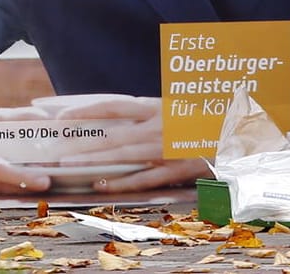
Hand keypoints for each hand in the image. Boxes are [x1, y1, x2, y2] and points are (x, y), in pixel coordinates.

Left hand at [53, 97, 207, 192]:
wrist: (235, 137)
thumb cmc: (195, 122)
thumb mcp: (167, 108)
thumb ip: (140, 112)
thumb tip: (103, 118)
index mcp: (154, 107)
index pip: (112, 106)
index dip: (86, 111)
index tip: (61, 117)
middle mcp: (158, 126)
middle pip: (112, 135)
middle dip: (81, 143)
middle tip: (54, 149)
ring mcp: (167, 149)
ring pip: (123, 157)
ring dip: (94, 162)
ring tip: (68, 166)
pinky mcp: (177, 170)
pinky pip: (144, 178)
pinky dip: (121, 181)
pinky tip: (100, 184)